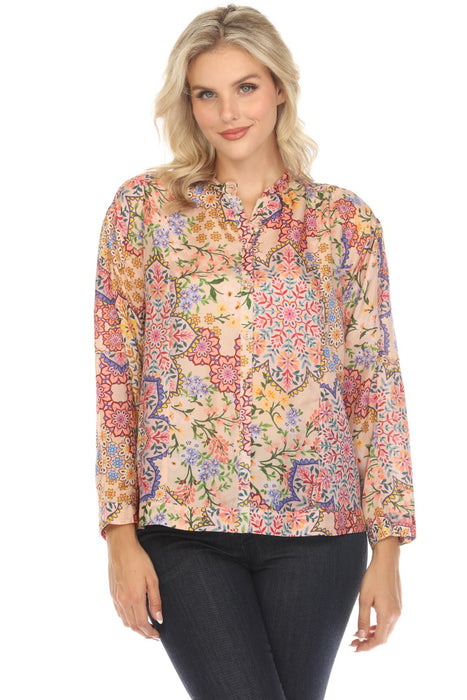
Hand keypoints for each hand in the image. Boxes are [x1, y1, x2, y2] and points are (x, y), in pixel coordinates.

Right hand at [106, 524, 162, 639]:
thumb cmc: (139, 560)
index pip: (143, 624)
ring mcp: (116, 598)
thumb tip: (159, 619)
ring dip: (135, 628)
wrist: (121, 548)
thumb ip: (155, 600)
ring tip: (145, 629)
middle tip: (153, 636)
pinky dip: (127, 620)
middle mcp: (123, 601)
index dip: (150, 633)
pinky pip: (119, 613)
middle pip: (133, 626)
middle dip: (144, 633)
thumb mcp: (152, 579)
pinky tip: (133, 617)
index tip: (157, 636)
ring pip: (125, 621)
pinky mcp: (112, 594)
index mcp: (135, 598)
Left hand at [351, 536, 401, 651]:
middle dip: (369, 642)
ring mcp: (399, 611)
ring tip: (359, 635)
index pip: (379, 640)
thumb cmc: (374, 577)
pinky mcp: (398, 606)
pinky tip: (369, 625)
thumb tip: (361, 636)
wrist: (387, 561)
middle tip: (354, 642)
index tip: (355, 648)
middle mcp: (396, 615)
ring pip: (387, 631)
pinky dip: (379, 627)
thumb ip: (362, 619)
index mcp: (388, 615)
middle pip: (384, 637)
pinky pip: (389, 622)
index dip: (367, 646)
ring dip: (373, 635)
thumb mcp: (364, 598)